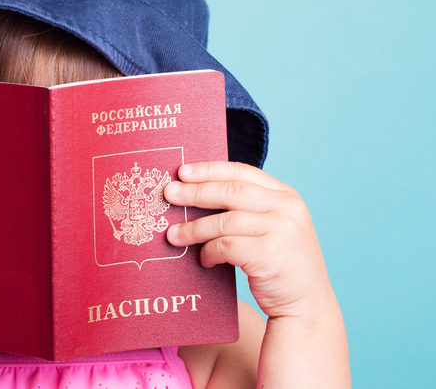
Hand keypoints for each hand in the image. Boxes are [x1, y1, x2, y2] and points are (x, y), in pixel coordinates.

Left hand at [164, 161, 331, 318]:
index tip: (182, 171)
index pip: (242, 173)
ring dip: (193, 228)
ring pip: (224, 222)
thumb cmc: (280, 265)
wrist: (307, 306)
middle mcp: (288, 208)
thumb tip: (196, 193)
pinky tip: (203, 260)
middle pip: (230, 192)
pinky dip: (209, 252)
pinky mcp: (270, 254)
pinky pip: (226, 246)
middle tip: (169, 194)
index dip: (209, 170)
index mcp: (287, 196)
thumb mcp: (272, 227)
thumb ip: (247, 209)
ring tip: (172, 235)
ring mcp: (282, 230)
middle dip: (195, 192)